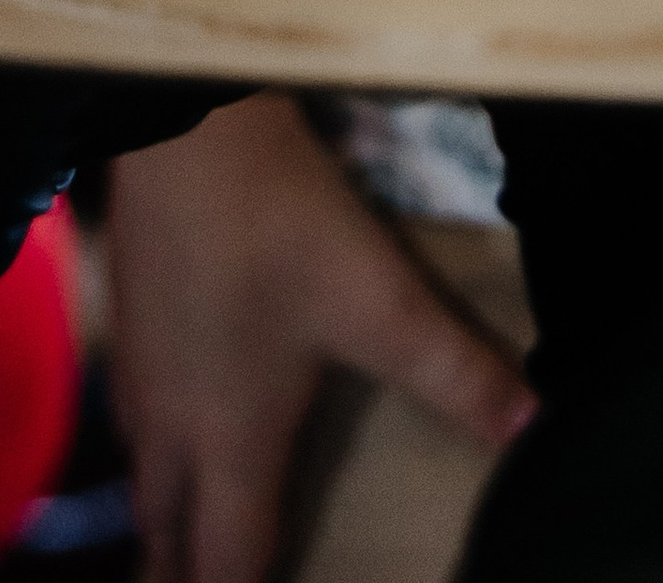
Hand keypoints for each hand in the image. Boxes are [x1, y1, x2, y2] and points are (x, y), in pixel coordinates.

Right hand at [107, 92, 534, 582]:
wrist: (186, 125)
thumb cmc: (278, 221)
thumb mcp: (381, 298)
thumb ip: (455, 370)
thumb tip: (533, 431)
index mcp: (230, 445)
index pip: (225, 567)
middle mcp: (173, 430)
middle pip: (168, 541)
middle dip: (192, 577)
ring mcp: (141, 376)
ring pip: (146, 487)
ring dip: (172, 526)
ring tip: (202, 537)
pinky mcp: (130, 324)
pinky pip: (137, 430)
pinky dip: (160, 462)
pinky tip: (185, 428)